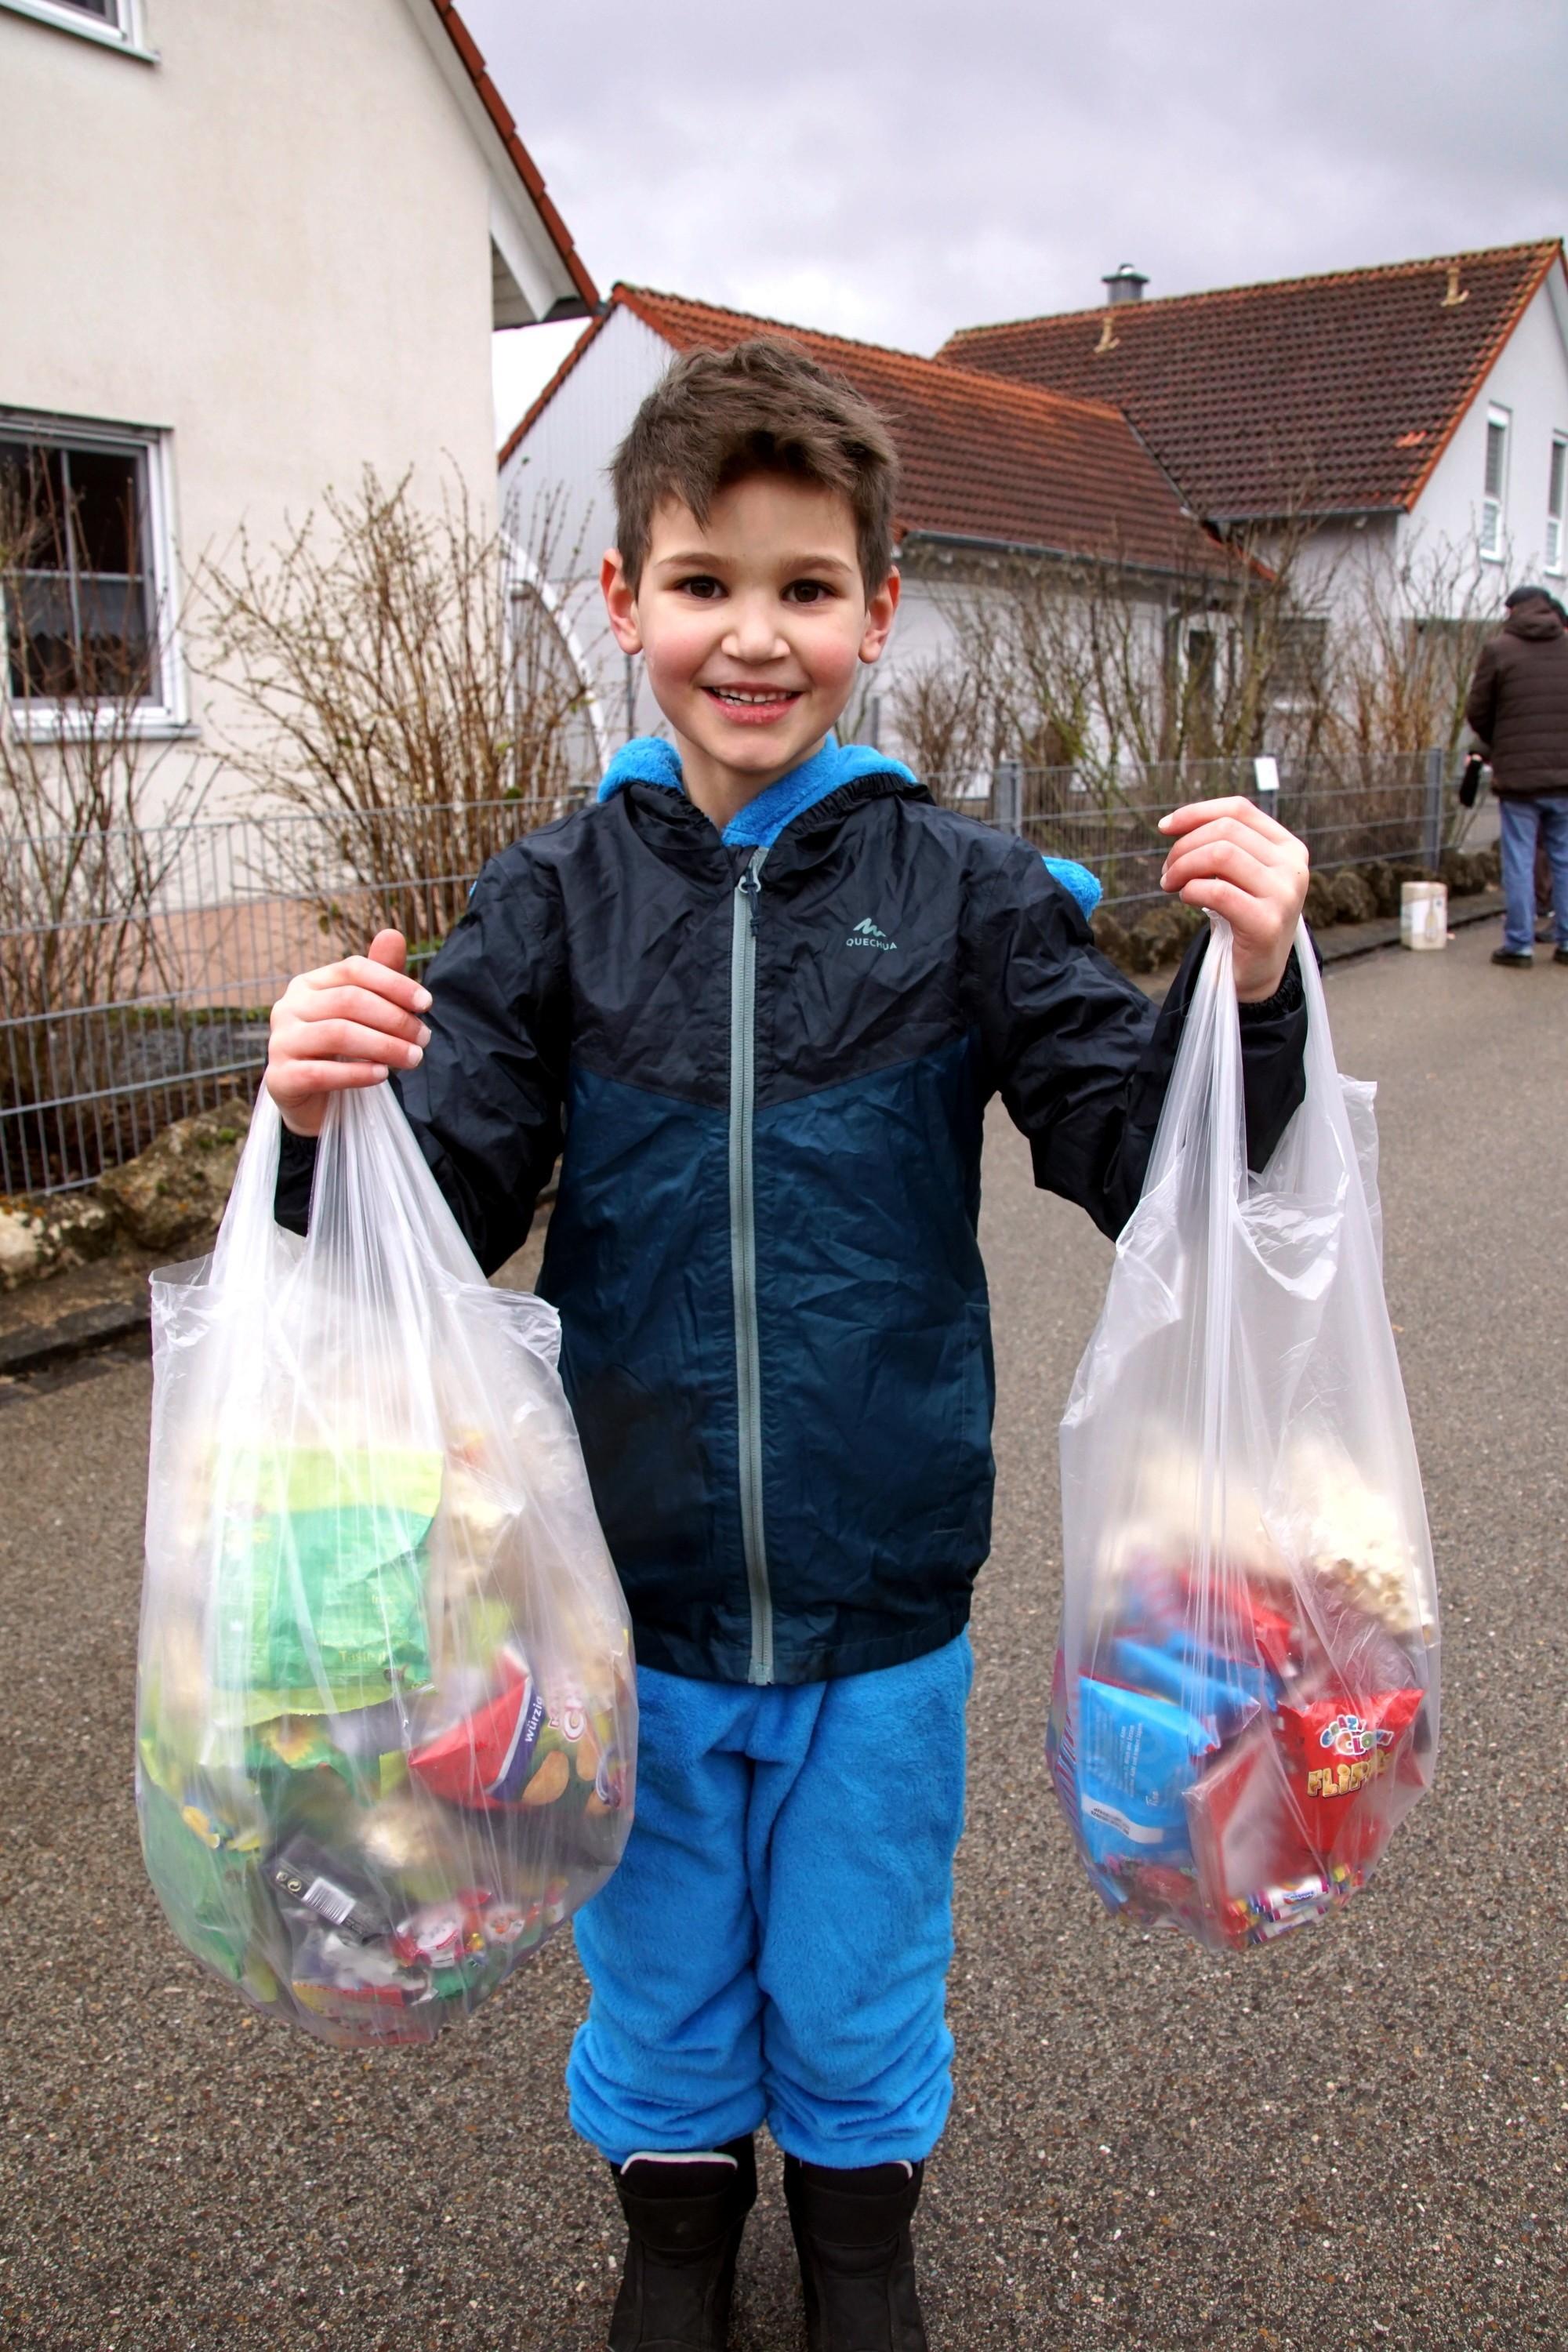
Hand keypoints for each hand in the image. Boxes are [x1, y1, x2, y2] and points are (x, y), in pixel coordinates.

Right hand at [265, 929, 431, 1137]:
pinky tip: (383, 1075)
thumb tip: (393, 933)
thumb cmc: (340, 1048)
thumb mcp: (362, 1010)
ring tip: (414, 1058)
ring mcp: (280, 1042)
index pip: (353, 970)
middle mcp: (288, 1007)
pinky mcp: (280, 1078)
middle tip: (425, 1037)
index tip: (427, 1003)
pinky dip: (357, 1073)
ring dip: (384, 1046)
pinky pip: (321, 1072)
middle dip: (394, 1018)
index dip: (393, 983)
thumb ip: (379, 976)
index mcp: (309, 984)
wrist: (310, 1098)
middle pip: (349, 1000)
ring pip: (338, 1034)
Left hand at [1157, 798, 1309, 1000]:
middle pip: (1226, 831)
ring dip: (1184, 867)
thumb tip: (1174, 824)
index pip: (1239, 809)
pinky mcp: (1268, 923)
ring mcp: (1284, 894)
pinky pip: (1218, 892)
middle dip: (1184, 847)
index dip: (1197, 812)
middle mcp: (1292, 866)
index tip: (1164, 827)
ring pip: (1221, 854)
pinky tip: (1186, 898)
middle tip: (1167, 872)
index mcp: (1288, 846)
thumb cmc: (1242, 917)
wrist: (1257, 971)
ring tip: (1170, 885)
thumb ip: (1222, 845)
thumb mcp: (1239, 874)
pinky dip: (1191, 891)